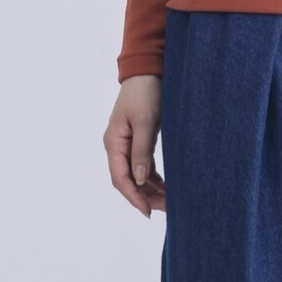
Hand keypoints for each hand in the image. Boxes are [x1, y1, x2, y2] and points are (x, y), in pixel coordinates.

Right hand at [103, 74, 165, 217]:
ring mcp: (127, 142)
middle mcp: (117, 145)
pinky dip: (153, 175)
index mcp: (114, 142)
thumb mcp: (146, 121)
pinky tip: (165, 185)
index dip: (133, 196)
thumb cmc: (145, 91)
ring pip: (136, 173)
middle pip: (127, 179)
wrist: (148, 69)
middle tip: (164, 208)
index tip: (148, 211)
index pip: (120, 178)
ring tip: (167, 201)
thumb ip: (141, 150)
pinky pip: (143, 163)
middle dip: (144, 196)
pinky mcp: (139, 137)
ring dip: (150, 188)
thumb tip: (139, 179)